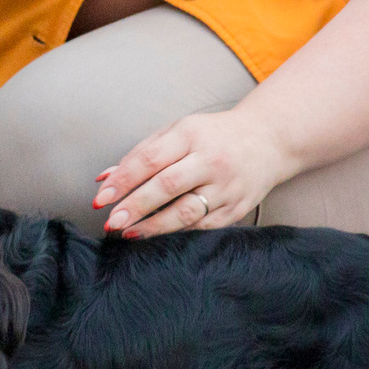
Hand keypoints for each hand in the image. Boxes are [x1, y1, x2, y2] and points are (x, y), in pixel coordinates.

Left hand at [92, 104, 299, 238]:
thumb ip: (141, 154)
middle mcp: (210, 159)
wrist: (267, 141)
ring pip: (185, 211)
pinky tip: (158, 236)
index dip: (122, 180)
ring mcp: (226, 186)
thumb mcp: (178, 132)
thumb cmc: (214, 136)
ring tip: (129, 233)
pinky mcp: (236, 208)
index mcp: (191, 134)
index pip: (150, 159)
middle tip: (112, 221)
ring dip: (153, 225)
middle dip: (135, 206)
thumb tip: (104, 178)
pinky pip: (202, 226)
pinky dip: (177, 233)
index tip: (101, 198)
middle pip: (167, 186)